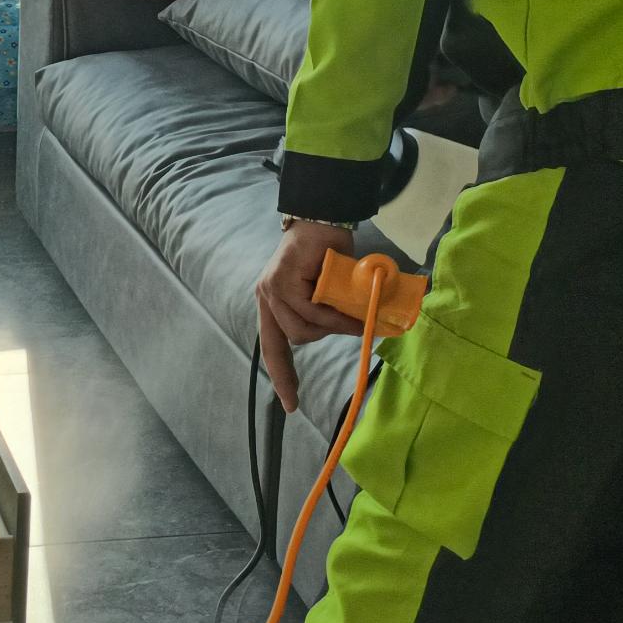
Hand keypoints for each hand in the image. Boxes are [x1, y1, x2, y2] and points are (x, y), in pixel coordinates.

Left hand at [255, 221, 360, 413]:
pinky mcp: (280, 280)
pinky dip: (334, 314)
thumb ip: (324, 312)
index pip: (273, 346)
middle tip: (354, 323)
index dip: (282, 375)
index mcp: (273, 305)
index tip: (291, 405)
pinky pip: (310, 309)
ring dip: (334, 325)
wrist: (324, 218)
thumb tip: (350, 332)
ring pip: (303, 327)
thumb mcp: (324, 291)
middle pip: (294, 338)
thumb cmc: (328, 254)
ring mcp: (270, 288)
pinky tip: (350, 307)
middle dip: (326, 333)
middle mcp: (266, 298)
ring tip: (356, 314)